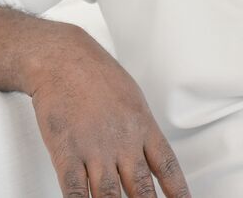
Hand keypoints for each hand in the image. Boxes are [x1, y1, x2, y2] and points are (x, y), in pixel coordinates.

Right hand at [27, 27, 190, 197]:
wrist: (64, 59)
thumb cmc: (98, 76)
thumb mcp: (133, 100)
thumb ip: (141, 130)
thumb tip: (148, 151)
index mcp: (143, 128)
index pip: (167, 168)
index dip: (178, 192)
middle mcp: (123, 143)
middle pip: (142, 189)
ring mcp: (95, 150)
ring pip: (111, 196)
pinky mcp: (67, 153)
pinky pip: (76, 189)